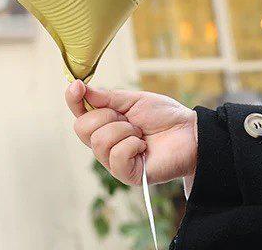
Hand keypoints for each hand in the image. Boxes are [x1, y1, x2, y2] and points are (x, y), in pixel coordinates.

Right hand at [65, 81, 197, 189]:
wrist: (189, 132)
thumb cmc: (162, 116)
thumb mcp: (133, 100)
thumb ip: (107, 98)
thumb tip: (82, 88)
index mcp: (104, 122)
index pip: (78, 112)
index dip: (72, 98)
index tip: (78, 85)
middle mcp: (104, 143)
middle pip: (81, 128)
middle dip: (106, 116)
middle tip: (128, 118)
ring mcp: (113, 160)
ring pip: (99, 141)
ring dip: (124, 130)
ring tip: (139, 133)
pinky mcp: (126, 175)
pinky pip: (116, 156)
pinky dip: (132, 145)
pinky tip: (143, 146)